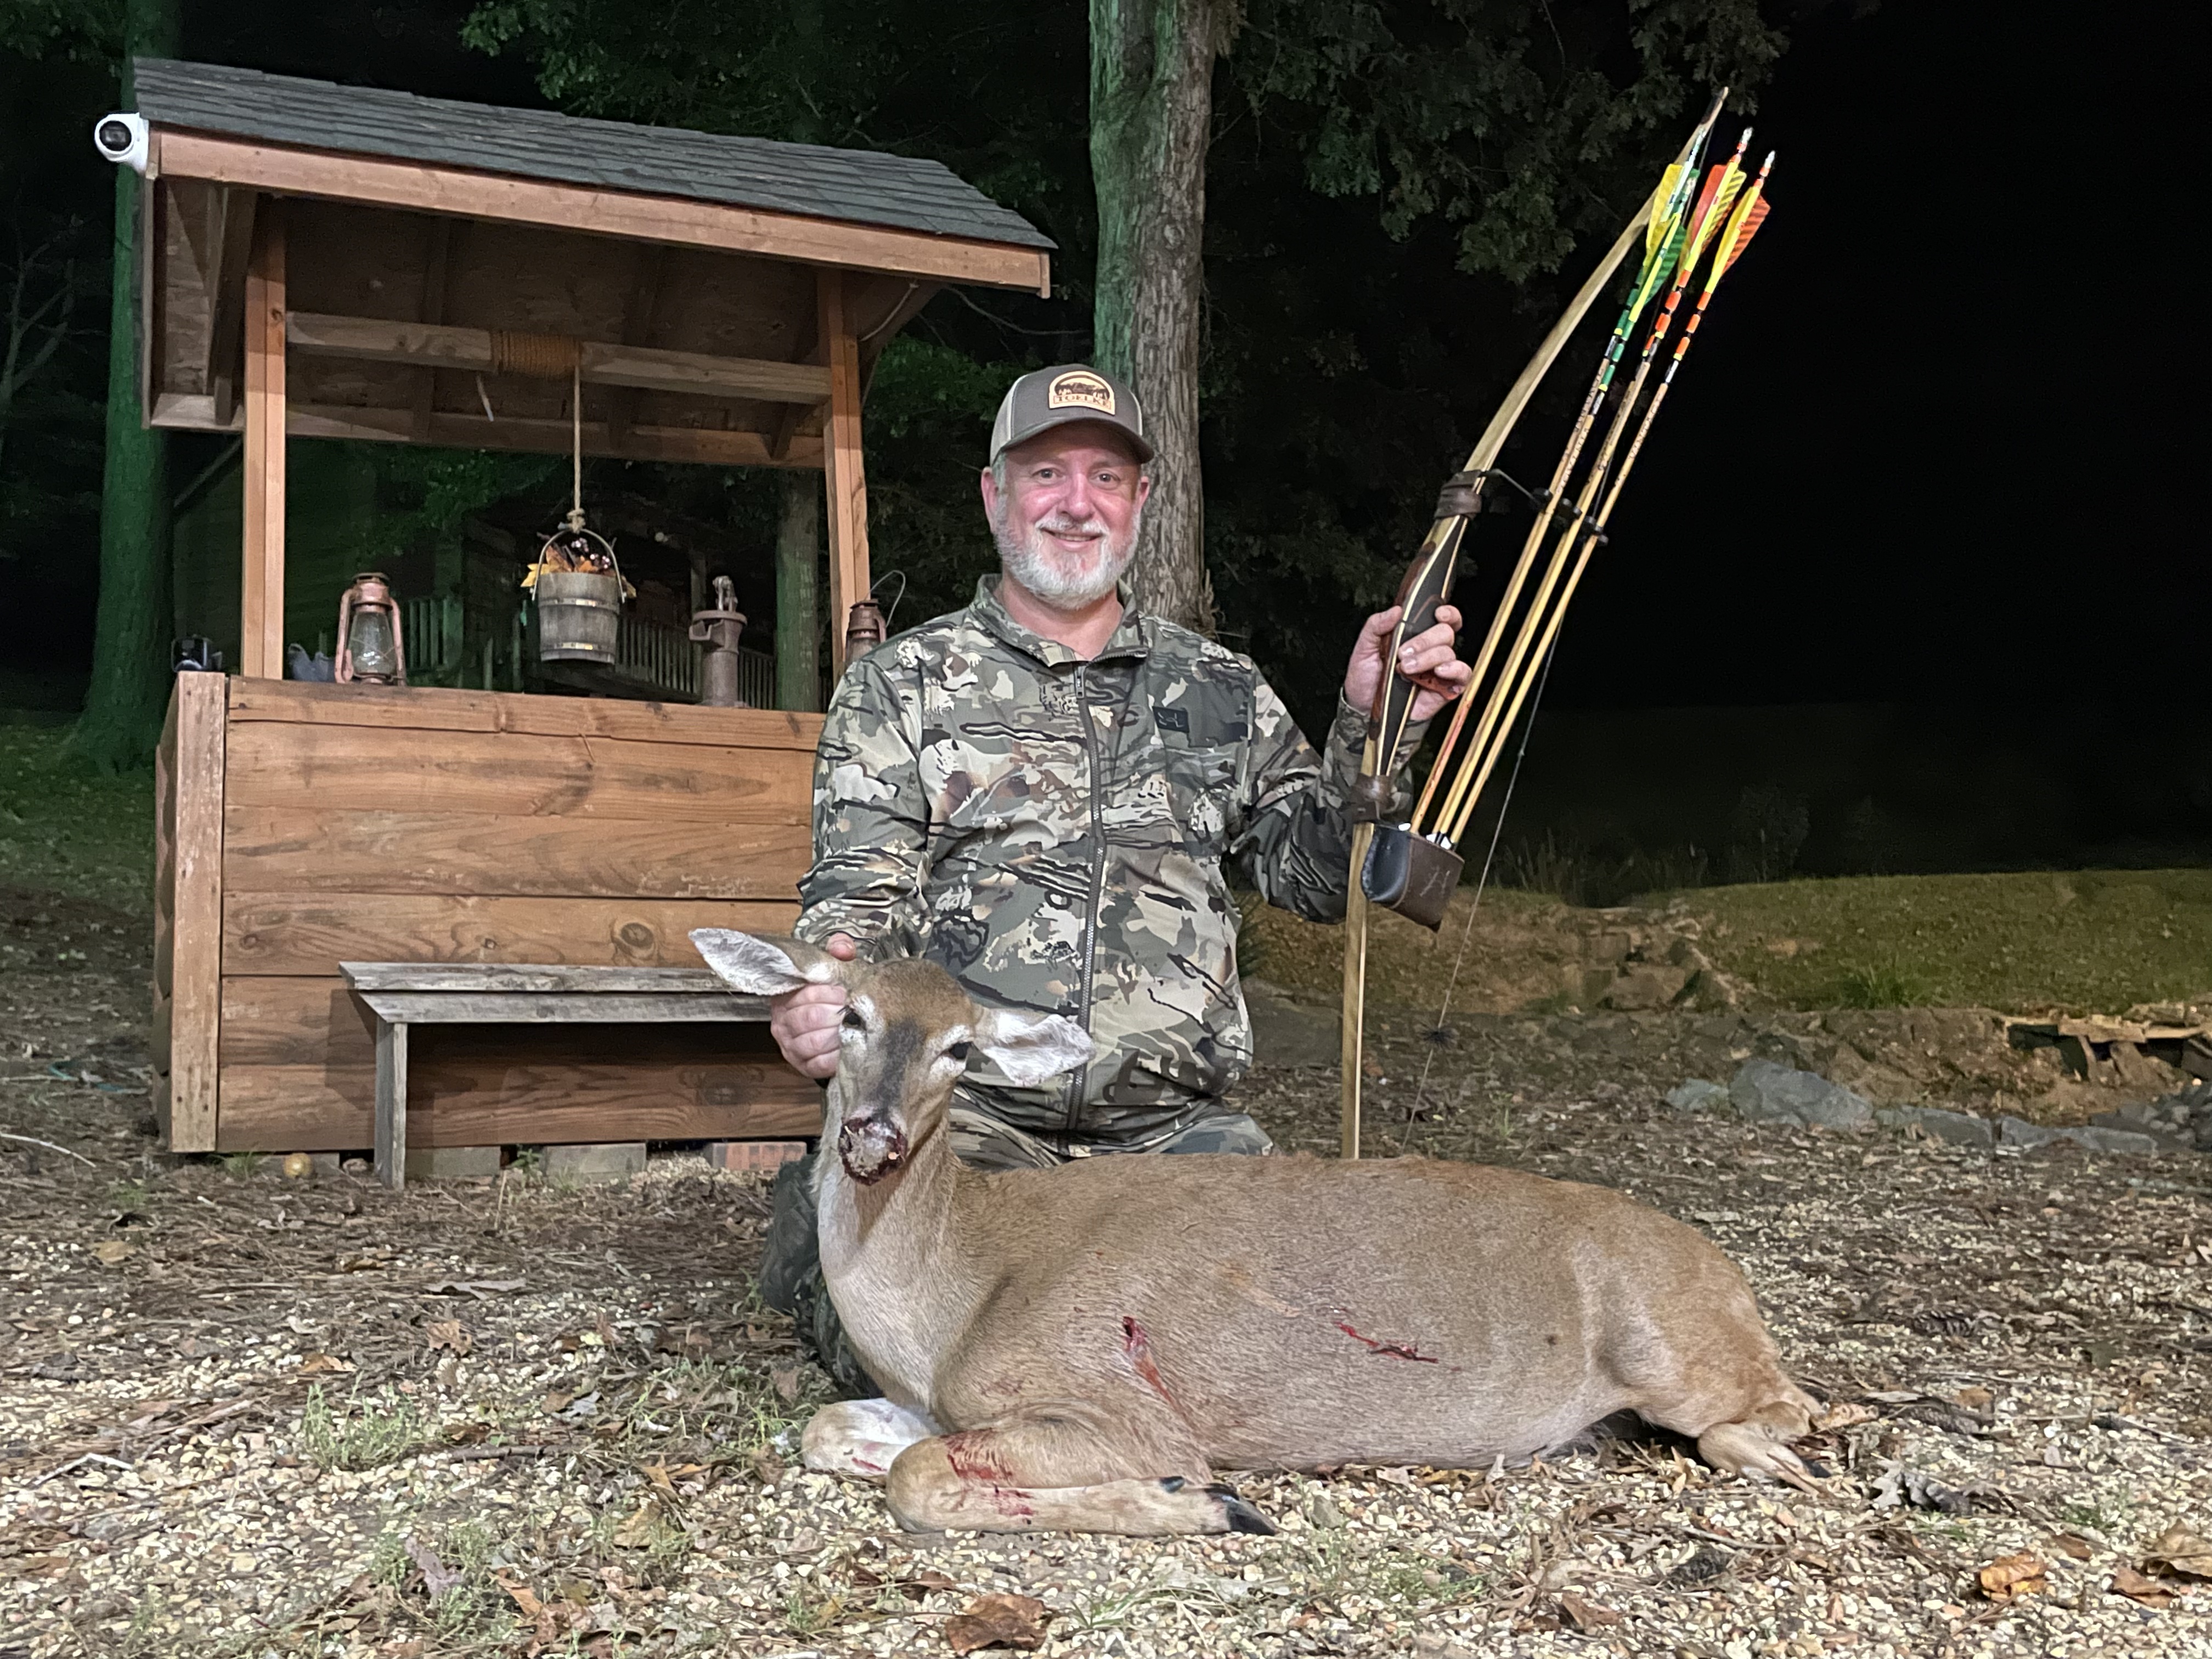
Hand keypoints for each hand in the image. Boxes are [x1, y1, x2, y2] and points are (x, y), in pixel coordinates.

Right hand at [767, 933, 857, 1079]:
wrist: (833, 1029)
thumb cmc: (831, 998)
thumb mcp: (833, 971)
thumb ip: (837, 953)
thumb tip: (842, 947)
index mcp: (785, 997)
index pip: (805, 992)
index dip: (830, 991)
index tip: (847, 990)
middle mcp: (782, 1023)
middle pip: (810, 1017)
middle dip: (838, 1012)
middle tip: (855, 1009)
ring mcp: (791, 1047)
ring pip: (813, 1041)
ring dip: (838, 1034)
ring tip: (853, 1027)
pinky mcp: (804, 1066)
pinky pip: (819, 1064)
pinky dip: (836, 1057)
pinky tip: (848, 1048)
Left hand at [1342, 603, 1470, 724]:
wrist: (1364, 708)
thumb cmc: (1366, 679)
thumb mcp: (1364, 648)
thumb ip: (1376, 625)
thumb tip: (1396, 610)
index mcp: (1415, 636)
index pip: (1443, 619)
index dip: (1447, 613)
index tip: (1438, 614)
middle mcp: (1430, 651)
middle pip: (1445, 633)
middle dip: (1425, 641)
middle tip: (1402, 653)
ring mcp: (1439, 669)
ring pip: (1449, 653)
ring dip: (1428, 658)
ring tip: (1407, 669)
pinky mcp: (1445, 688)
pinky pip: (1463, 674)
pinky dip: (1455, 669)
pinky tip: (1438, 671)